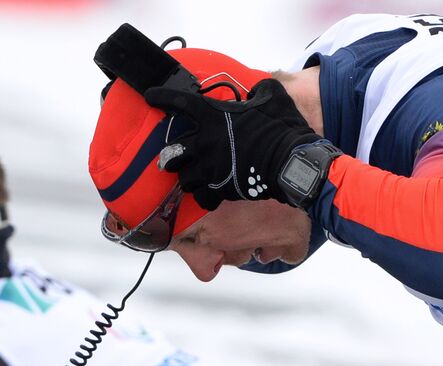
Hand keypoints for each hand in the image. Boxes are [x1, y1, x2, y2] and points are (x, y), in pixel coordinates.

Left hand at [145, 79, 332, 210]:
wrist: (292, 162)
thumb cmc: (283, 127)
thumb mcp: (273, 96)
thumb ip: (260, 90)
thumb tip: (257, 91)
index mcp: (213, 116)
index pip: (179, 103)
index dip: (162, 97)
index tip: (150, 96)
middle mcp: (205, 143)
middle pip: (171, 154)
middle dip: (172, 157)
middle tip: (177, 158)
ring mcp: (211, 169)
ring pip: (184, 180)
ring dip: (189, 179)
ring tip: (196, 178)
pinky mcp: (221, 190)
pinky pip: (203, 199)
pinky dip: (206, 198)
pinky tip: (212, 196)